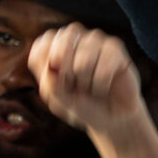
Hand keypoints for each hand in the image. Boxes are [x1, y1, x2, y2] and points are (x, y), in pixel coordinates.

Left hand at [29, 23, 151, 143]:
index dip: (48, 67)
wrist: (110, 118)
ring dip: (85, 81)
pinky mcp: (115, 48)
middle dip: (66, 72)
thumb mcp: (57, 100)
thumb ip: (49, 84)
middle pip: (62, 44)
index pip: (42, 45)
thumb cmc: (80, 104)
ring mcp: (95, 41)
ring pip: (84, 59)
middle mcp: (74, 39)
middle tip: (74, 84)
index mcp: (52, 47)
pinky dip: (101, 84)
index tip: (57, 80)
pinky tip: (103, 86)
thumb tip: (51, 65)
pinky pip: (104, 68)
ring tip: (89, 85)